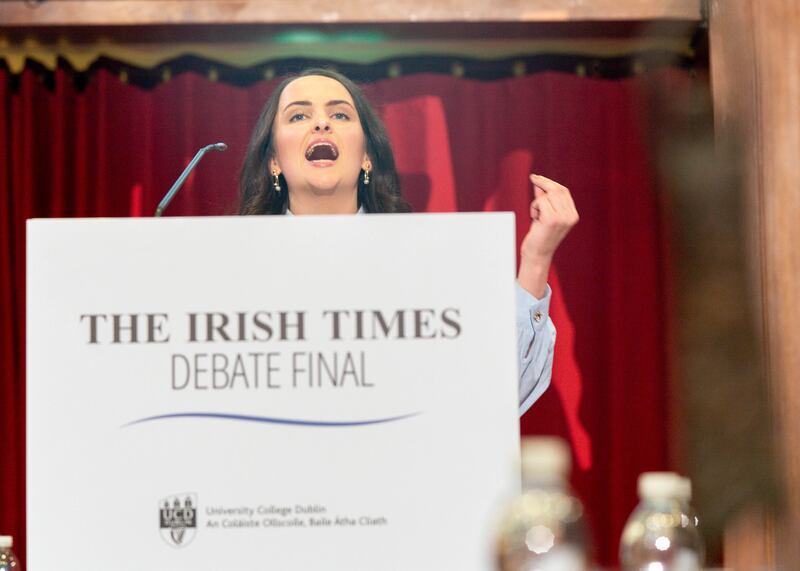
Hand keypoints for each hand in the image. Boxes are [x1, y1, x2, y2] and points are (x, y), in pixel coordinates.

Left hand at [517, 174, 578, 297]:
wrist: (537, 255)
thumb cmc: (539, 236)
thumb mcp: (543, 214)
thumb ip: (544, 199)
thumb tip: (539, 183)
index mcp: (572, 215)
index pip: (564, 191)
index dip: (550, 182)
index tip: (537, 177)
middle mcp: (571, 216)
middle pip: (557, 189)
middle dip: (543, 182)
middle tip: (532, 178)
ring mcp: (563, 218)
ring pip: (547, 196)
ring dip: (536, 203)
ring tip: (536, 216)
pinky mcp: (552, 219)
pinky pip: (540, 202)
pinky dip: (533, 207)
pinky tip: (535, 218)